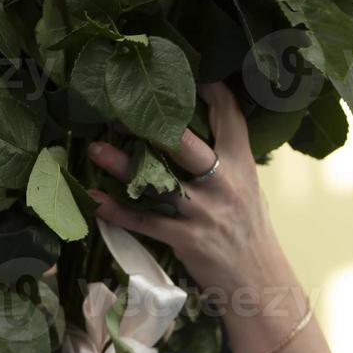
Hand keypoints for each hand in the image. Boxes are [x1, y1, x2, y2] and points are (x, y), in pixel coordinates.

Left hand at [85, 82, 293, 294]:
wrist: (259, 283)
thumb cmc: (248, 231)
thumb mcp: (246, 187)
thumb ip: (224, 159)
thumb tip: (190, 127)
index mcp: (241, 164)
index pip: (230, 115)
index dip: (208, 89)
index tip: (181, 69)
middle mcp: (224, 183)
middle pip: (187, 144)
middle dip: (153, 124)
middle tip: (119, 107)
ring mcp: (205, 213)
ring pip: (158, 183)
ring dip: (123, 166)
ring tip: (94, 149)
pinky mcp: (188, 240)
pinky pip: (145, 221)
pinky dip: (116, 210)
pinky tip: (93, 198)